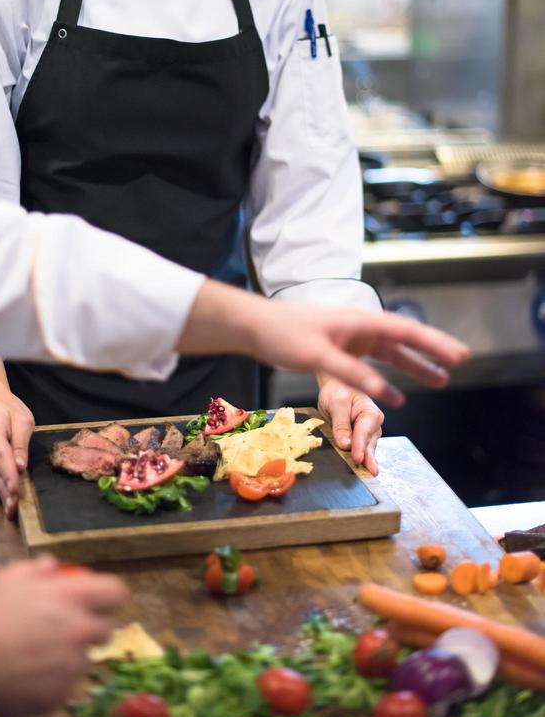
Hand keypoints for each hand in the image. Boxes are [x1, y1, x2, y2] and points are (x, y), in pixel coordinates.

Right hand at [0, 386, 34, 518]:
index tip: (15, 491)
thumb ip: (21, 443)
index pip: (2, 458)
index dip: (9, 476)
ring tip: (10, 511)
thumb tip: (20, 466)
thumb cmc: (8, 408)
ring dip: (1, 494)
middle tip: (14, 510)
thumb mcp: (22, 420)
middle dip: (5, 492)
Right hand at [0, 556, 126, 716]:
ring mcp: (70, 668)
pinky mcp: (58, 696)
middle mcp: (79, 631)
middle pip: (107, 630)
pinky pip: (64, 687)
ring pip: (84, 661)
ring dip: (69, 658)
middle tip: (64, 631)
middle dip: (90, 628)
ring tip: (37, 657)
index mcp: (71, 597)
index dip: (107, 596)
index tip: (96, 601)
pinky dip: (51, 683)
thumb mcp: (7, 577)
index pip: (116, 592)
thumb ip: (38, 569)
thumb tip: (53, 566)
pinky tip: (27, 677)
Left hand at [179, 282, 469, 406]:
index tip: (459, 355)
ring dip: (415, 365)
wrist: (255, 328)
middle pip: (405, 338)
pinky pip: (373, 362)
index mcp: (360, 320)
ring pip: (391, 351)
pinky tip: (399, 390)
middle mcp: (360, 326)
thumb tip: (392, 396)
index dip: (435, 344)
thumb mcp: (319, 356)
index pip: (406, 331)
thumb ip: (355, 375)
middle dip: (433, 351)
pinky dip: (389, 374)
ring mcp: (350, 337)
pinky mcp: (339, 349)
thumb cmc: (284, 334)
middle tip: (461, 362)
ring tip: (441, 379)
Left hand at [318, 377, 382, 474]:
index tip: (357, 459)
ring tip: (365, 475)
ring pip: (366, 449)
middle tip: (368, 473)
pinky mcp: (361, 440)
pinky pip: (360, 451)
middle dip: (367, 458)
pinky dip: (359, 459)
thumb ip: (341, 423)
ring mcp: (368, 433)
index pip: (364, 432)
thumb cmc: (338, 390)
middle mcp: (373, 424)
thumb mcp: (337, 403)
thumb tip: (345, 444)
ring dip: (365, 461)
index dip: (360, 446)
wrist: (336, 387)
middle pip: (369, 444)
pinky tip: (359, 470)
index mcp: (370, 412)